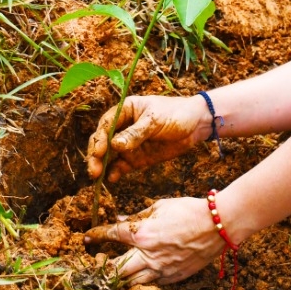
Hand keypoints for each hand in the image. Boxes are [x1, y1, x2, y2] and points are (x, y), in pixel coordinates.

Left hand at [84, 197, 222, 284]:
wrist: (218, 225)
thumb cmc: (190, 211)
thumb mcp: (161, 206)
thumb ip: (138, 216)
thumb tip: (121, 220)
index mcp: (143, 234)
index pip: (111, 235)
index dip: (96, 235)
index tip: (88, 235)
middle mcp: (148, 255)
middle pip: (115, 268)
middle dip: (103, 265)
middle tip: (97, 261)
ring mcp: (161, 270)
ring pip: (131, 281)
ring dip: (121, 277)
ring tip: (114, 272)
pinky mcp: (173, 277)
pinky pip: (151, 283)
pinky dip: (142, 279)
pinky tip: (140, 273)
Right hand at [87, 95, 212, 182]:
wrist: (197, 124)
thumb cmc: (176, 113)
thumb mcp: (155, 120)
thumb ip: (135, 133)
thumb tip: (114, 145)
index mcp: (125, 111)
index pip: (106, 125)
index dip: (99, 139)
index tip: (99, 152)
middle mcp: (123, 127)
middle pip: (103, 142)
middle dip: (96, 155)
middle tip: (94, 170)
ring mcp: (129, 144)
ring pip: (109, 156)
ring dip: (102, 166)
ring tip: (98, 177)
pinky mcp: (137, 158)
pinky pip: (121, 166)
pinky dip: (115, 172)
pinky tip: (112, 179)